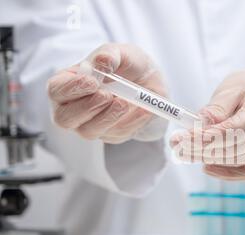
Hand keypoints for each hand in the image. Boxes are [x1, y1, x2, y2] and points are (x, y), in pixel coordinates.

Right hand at [47, 43, 167, 143]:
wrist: (151, 81)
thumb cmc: (128, 64)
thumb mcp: (121, 52)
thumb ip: (109, 54)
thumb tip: (102, 62)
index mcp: (67, 83)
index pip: (56, 90)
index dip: (71, 88)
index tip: (93, 82)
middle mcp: (73, 107)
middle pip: (64, 118)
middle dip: (86, 107)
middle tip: (107, 95)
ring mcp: (91, 124)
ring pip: (89, 131)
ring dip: (108, 117)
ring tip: (125, 102)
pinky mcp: (111, 134)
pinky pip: (117, 133)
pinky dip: (132, 121)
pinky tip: (143, 109)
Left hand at [170, 57, 244, 179]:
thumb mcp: (230, 88)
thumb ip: (216, 109)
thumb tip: (200, 128)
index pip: (239, 126)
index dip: (212, 136)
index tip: (187, 138)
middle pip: (238, 147)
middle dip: (204, 149)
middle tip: (178, 146)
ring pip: (240, 161)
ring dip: (211, 159)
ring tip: (187, 153)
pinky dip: (226, 173)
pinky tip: (208, 166)